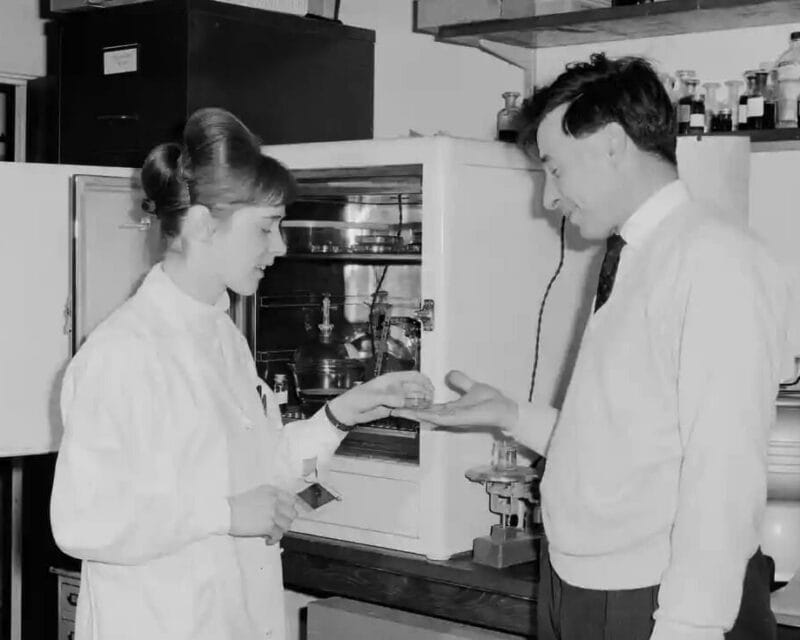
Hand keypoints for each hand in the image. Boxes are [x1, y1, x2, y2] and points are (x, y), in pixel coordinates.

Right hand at [227, 484, 303, 542]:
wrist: (224, 513)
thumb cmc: (235, 506)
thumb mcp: (255, 495)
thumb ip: (269, 500)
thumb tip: (278, 511)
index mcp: (271, 491)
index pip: (291, 499)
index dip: (288, 509)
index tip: (285, 515)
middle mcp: (274, 500)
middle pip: (292, 513)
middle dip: (285, 520)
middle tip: (278, 525)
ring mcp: (273, 512)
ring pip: (287, 525)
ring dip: (280, 531)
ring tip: (271, 533)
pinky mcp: (269, 525)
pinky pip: (279, 535)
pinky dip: (273, 540)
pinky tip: (267, 540)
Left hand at [327, 370, 433, 425]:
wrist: (349, 411)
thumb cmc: (357, 398)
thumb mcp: (373, 397)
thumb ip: (389, 398)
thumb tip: (403, 401)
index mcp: (392, 379)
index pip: (413, 376)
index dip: (424, 381)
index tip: (431, 389)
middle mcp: (396, 387)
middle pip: (416, 388)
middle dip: (425, 393)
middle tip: (431, 402)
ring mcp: (395, 398)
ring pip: (413, 398)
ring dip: (421, 402)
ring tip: (427, 408)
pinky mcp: (393, 408)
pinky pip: (407, 408)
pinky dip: (414, 410)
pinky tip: (419, 414)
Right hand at [392, 370, 517, 429]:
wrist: (504, 409)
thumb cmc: (491, 401)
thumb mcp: (472, 386)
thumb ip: (460, 381)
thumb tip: (448, 374)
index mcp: (450, 409)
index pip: (428, 407)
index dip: (414, 405)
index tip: (399, 402)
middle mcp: (448, 415)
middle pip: (423, 414)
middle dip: (407, 412)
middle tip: (389, 408)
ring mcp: (452, 418)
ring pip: (427, 416)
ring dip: (412, 414)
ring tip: (396, 410)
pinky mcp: (458, 419)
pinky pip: (439, 417)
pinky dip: (427, 415)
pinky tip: (415, 412)